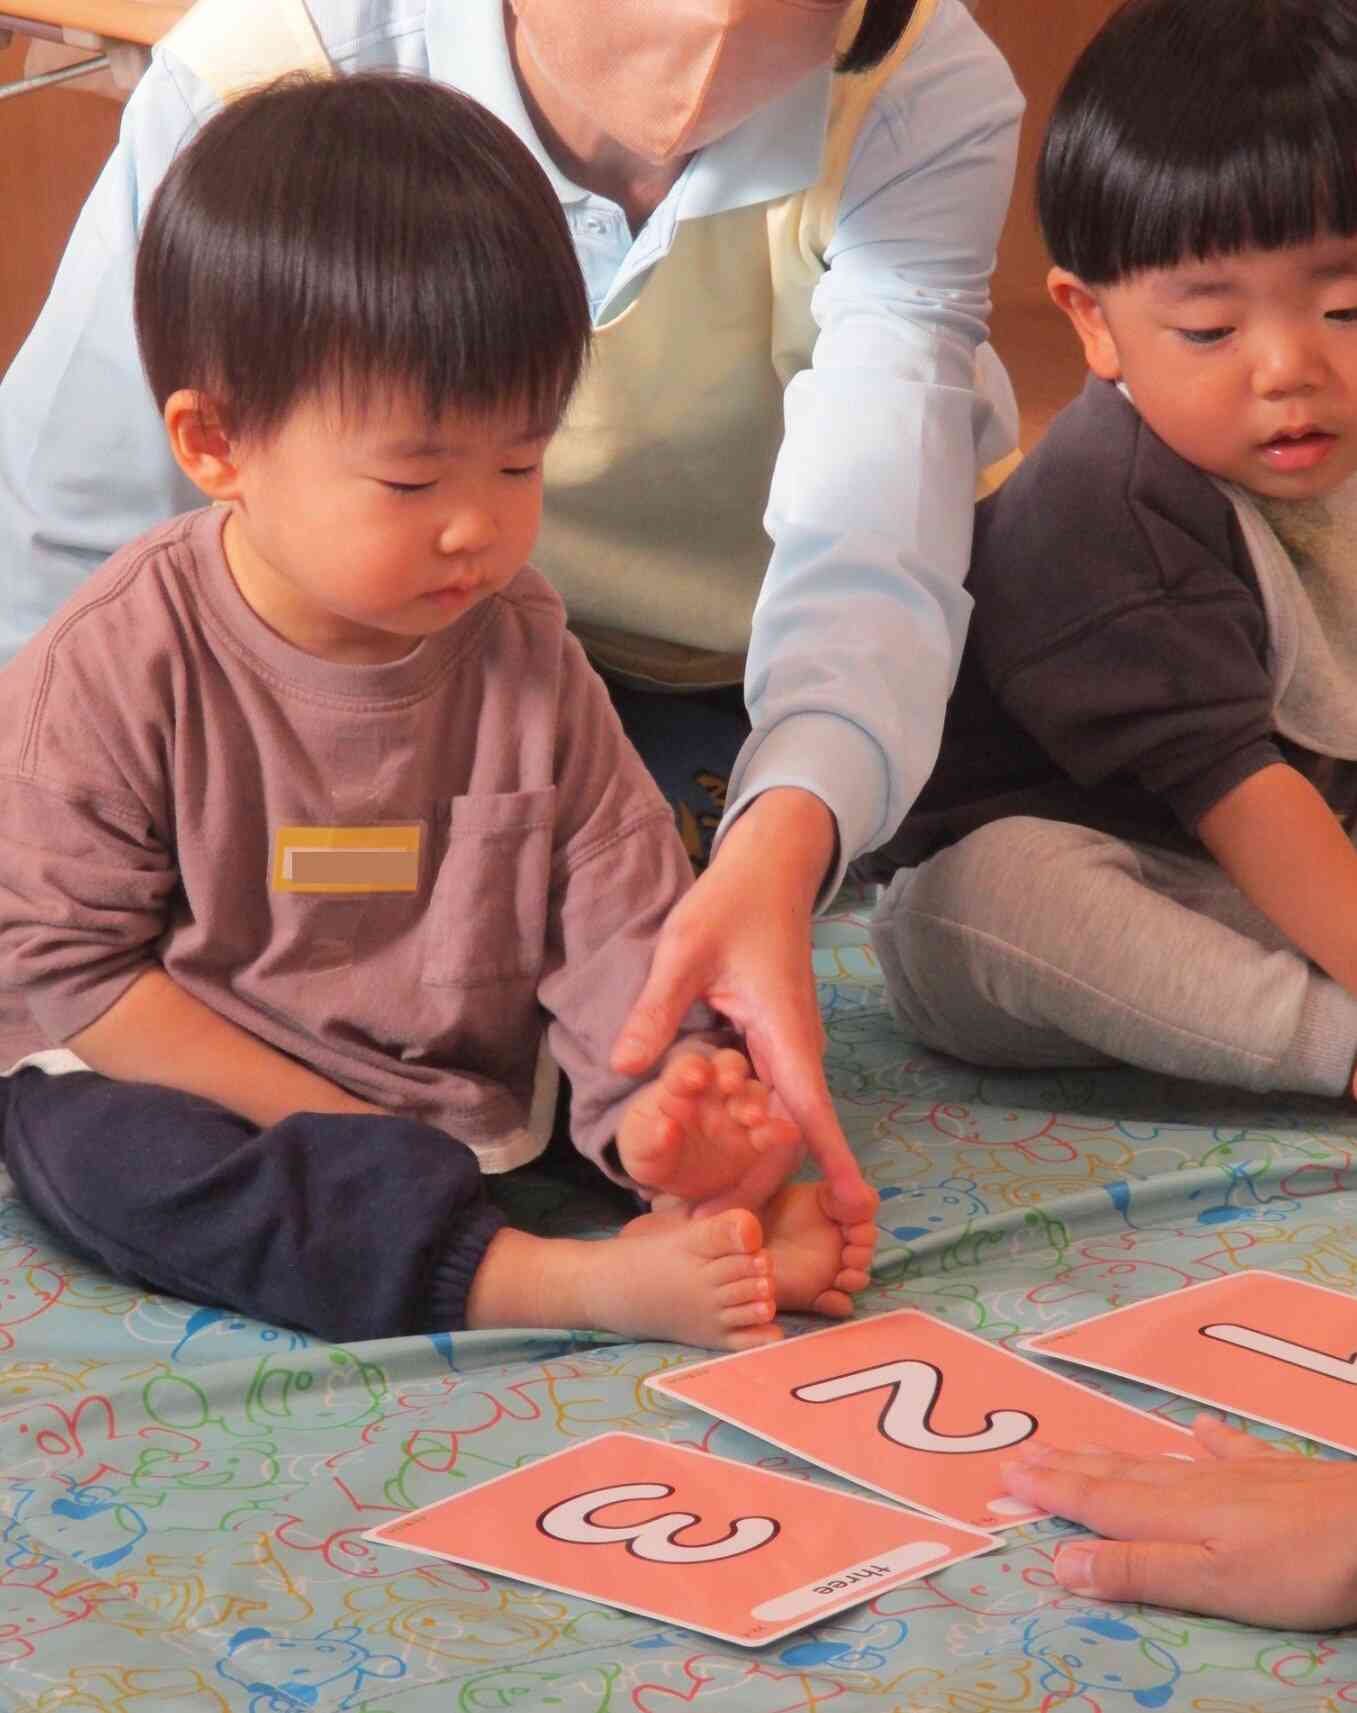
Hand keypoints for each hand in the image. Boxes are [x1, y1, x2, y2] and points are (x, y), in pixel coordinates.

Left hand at [610, 788, 876, 1224]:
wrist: (768, 870)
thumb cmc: (731, 903)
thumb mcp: (683, 951)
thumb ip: (656, 1011)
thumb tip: (625, 1069)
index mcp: (786, 1032)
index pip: (814, 1111)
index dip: (833, 1162)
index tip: (855, 1210)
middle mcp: (797, 1050)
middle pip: (791, 1135)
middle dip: (762, 1184)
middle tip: (713, 1230)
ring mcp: (789, 1051)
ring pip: (779, 1123)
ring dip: (750, 1163)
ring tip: (700, 1208)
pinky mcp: (775, 1047)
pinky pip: (767, 1102)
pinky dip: (744, 1134)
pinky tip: (708, 1159)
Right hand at [1001, 1415, 1356, 1629]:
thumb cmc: (1295, 1567)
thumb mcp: (1212, 1584)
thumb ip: (1139, 1570)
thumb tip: (1060, 1559)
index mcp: (1171, 1517)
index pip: (1097, 1503)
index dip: (1050, 1491)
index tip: (1005, 1476)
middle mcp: (1192, 1487)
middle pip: (1117, 1478)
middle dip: (1066, 1469)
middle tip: (1021, 1455)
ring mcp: (1234, 1476)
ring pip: (1158, 1463)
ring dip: (1112, 1457)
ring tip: (1078, 1444)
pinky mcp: (1275, 1475)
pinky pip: (1228, 1449)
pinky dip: (1205, 1439)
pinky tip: (1197, 1426)